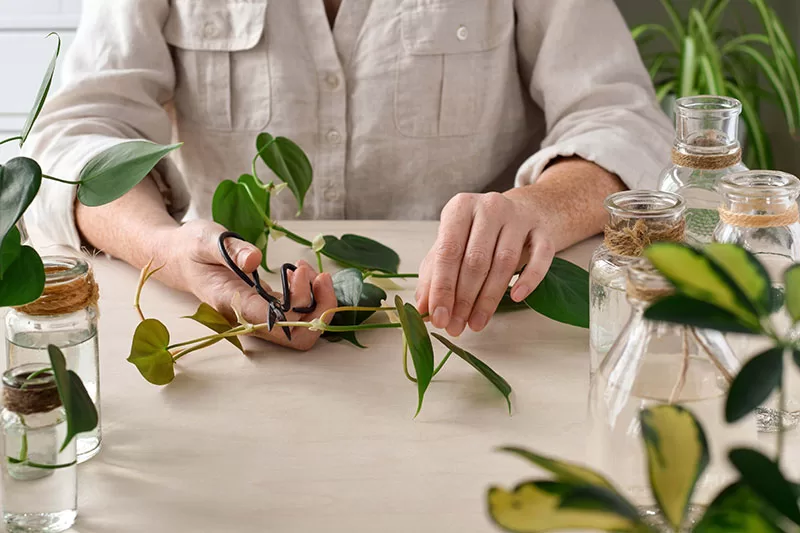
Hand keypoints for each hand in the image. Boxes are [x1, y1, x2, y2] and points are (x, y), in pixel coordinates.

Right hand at [153, 220, 336, 349]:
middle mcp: (249, 317)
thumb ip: (231, 249)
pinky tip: (302, 270)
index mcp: (234, 304)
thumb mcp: (206, 239)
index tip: (299, 270)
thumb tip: (255, 260)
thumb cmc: (190, 248)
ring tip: (307, 267)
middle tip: (320, 275)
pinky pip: (296, 314)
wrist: (176, 257)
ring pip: (302, 327)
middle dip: (320, 309)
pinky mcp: (264, 307)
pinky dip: (310, 295)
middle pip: (298, 336)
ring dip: (317, 301)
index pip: (279, 322)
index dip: (300, 303)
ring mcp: (258, 315)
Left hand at [416, 192, 554, 335]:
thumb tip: (423, 308)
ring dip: (489, 298)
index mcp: (460, 207)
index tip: (438, 317)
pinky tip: (516, 297)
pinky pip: (540, 257)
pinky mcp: (543, 230)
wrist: (518, 213)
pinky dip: (529, 279)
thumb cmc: (476, 234)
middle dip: (464, 299)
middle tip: (456, 327)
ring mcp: (519, 217)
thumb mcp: (450, 247)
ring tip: (476, 323)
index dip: (442, 288)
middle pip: (476, 260)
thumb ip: (434, 275)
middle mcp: (490, 207)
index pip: (448, 251)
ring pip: (504, 262)